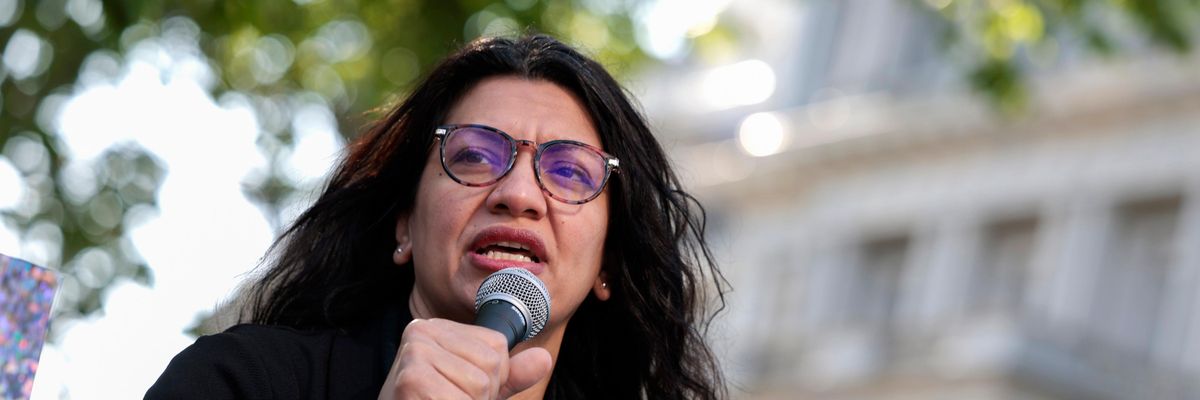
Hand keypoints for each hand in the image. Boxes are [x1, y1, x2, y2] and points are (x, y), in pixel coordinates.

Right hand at [378, 318, 552, 398]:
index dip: (492, 378)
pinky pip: (456, 399)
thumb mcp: (474, 389)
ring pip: (478, 384)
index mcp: (440, 328)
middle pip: (490, 365)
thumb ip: (507, 375)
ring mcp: (415, 351)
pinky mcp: (411, 377)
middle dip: (480, 395)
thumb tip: (543, 359)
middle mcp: (424, 330)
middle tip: (448, 397)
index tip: (459, 388)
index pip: (496, 346)